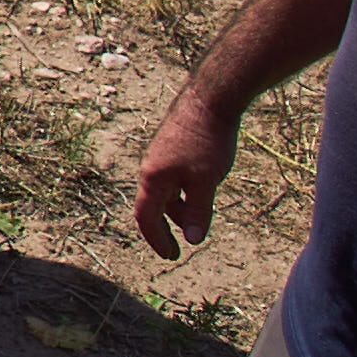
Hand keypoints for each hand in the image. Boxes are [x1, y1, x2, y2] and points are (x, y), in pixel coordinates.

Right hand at [125, 89, 239, 255]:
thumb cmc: (208, 142)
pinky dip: (181, 194)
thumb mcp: (206, 183)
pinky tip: (199, 193)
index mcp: (153, 179)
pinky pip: (170, 179)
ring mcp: (160, 157)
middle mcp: (150, 168)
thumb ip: (198, 213)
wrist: (210, 100)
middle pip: (152, 206)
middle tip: (179, 247)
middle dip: (165, 228)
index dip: (157, 240)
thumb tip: (193, 240)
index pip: (146, 218)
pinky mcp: (171, 148)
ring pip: (163, 192)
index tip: (172, 256)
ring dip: (176, 211)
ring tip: (195, 222)